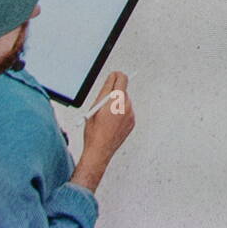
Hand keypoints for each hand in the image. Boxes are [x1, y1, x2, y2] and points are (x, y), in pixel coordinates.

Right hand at [71, 72, 134, 191]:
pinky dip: (120, 112)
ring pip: (125, 101)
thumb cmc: (94, 131)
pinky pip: (127, 111)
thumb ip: (105, 90)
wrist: (100, 151)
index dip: (117, 76)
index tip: (113, 76)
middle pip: (123, 90)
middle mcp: (127, 107)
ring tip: (105, 115)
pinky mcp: (132, 122)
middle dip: (114, 91)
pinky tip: (111, 122)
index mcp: (116, 101)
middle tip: (104, 99)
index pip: (122, 79)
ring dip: (117, 103)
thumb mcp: (95, 107)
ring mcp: (131, 115)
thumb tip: (111, 78)